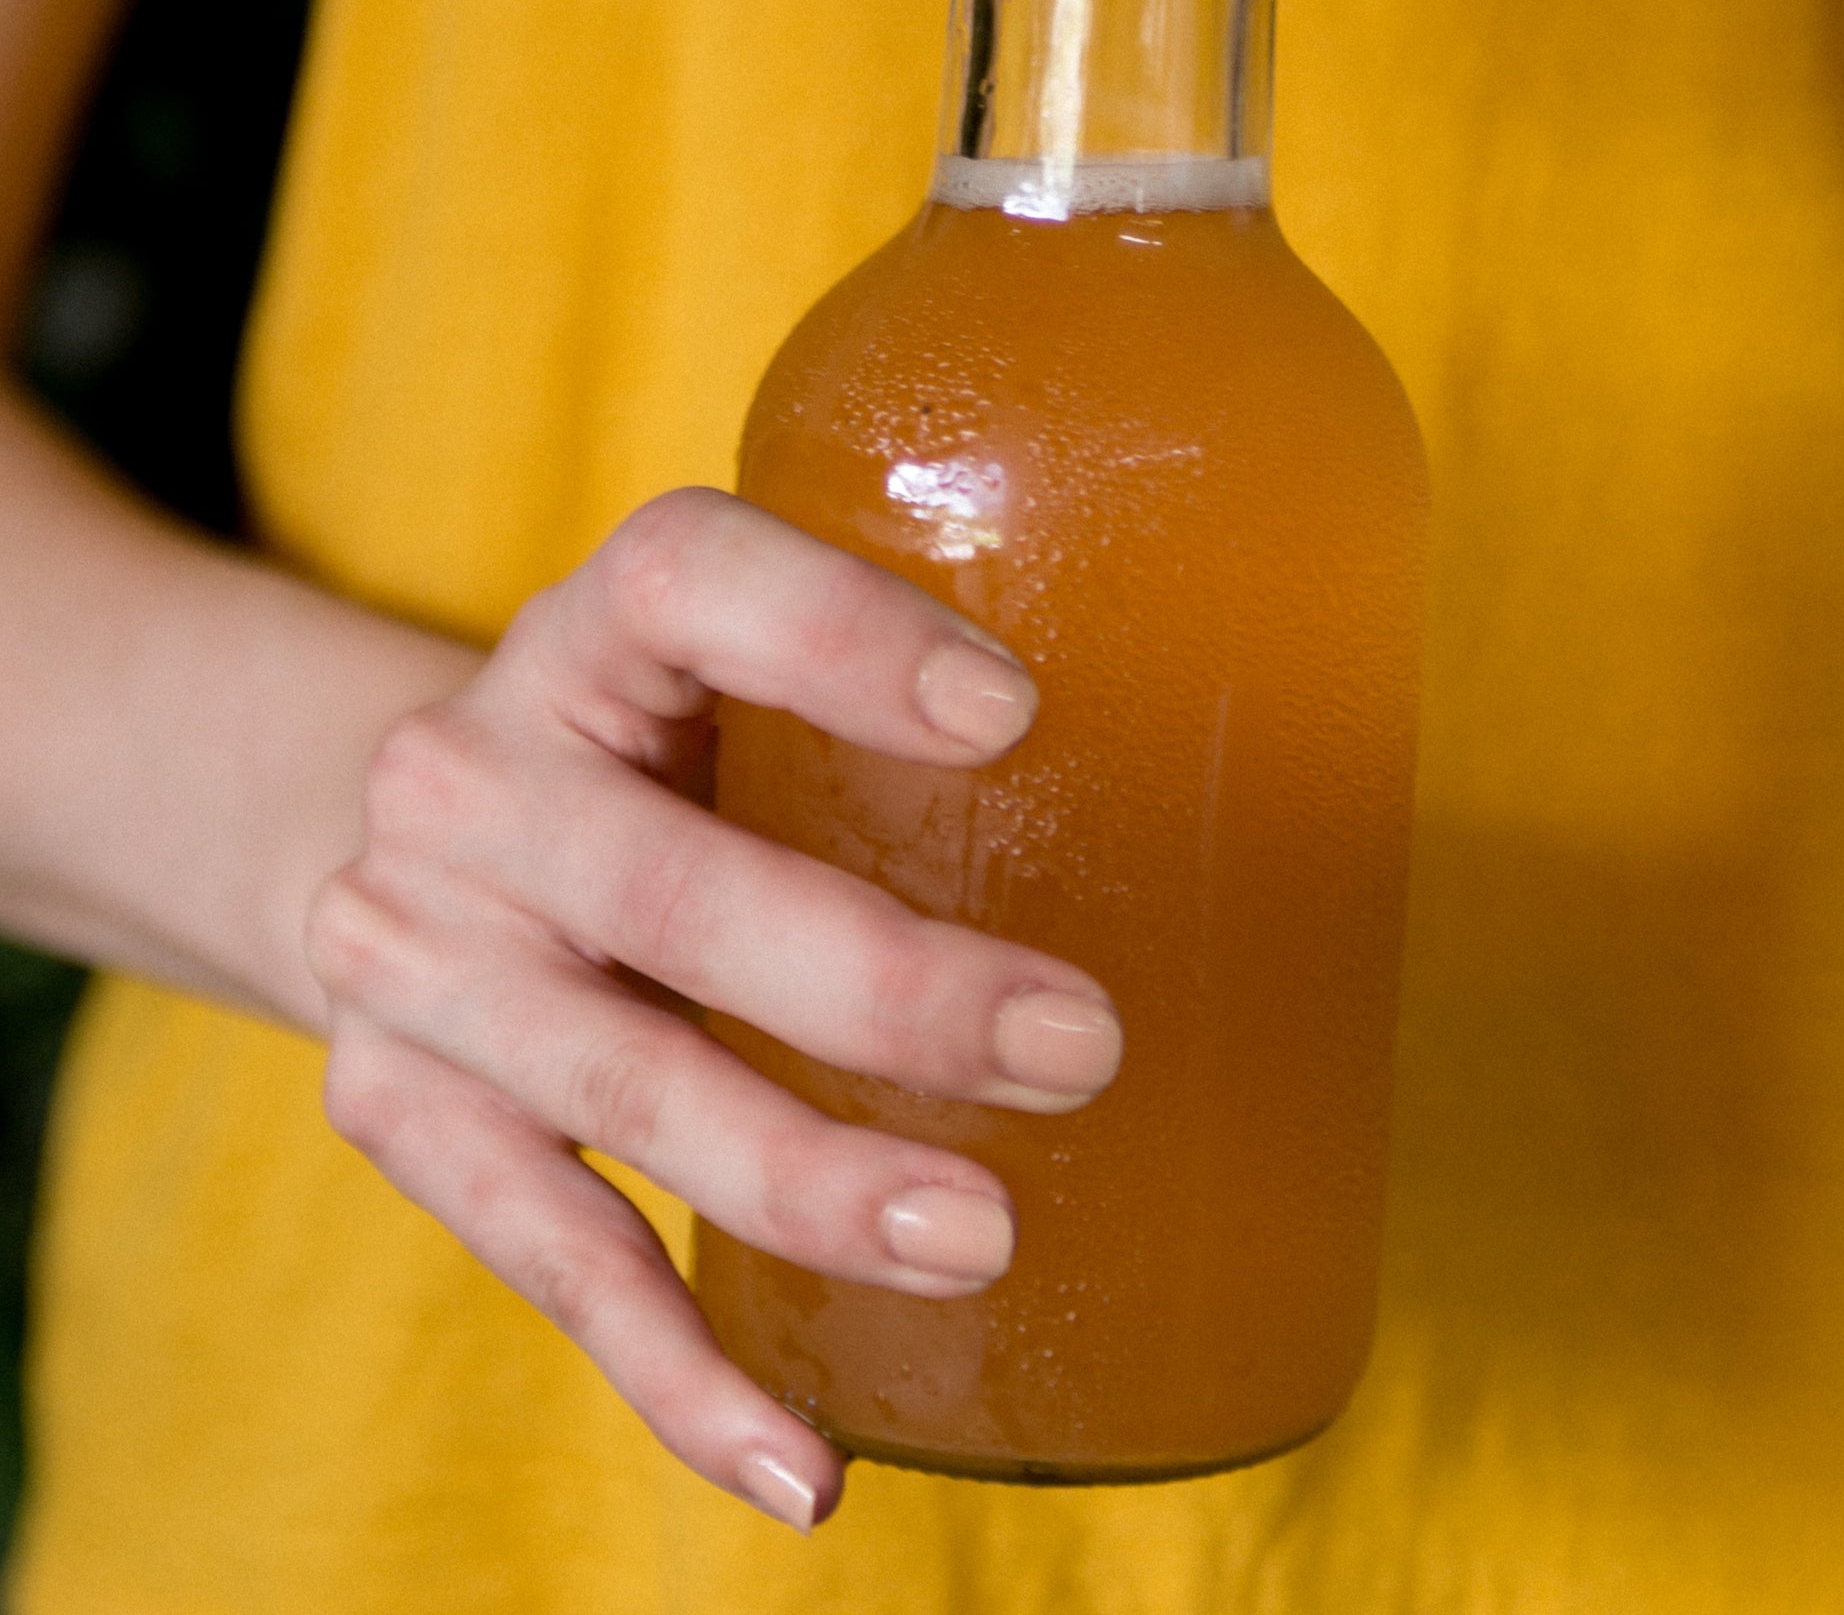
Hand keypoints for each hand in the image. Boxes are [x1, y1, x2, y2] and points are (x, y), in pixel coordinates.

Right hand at [305, 489, 1122, 1530]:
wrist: (404, 833)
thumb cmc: (658, 750)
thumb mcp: (733, 681)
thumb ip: (894, 722)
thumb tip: (1239, 830)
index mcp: (594, 630)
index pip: (687, 580)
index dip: (838, 638)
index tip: (1012, 715)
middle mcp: (474, 778)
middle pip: (663, 885)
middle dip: (878, 983)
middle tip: (1080, 1047)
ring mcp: (420, 955)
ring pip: (618, 1085)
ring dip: (804, 1180)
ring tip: (978, 1237)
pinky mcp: (403, 1111)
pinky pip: (547, 1257)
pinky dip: (679, 1371)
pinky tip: (806, 1463)